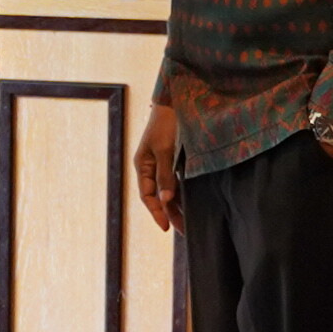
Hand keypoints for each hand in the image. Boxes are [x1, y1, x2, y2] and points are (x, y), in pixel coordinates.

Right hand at [133, 98, 182, 234]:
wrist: (178, 100)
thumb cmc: (167, 122)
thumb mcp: (165, 150)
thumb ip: (165, 175)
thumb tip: (165, 200)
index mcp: (142, 164)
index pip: (147, 195)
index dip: (156, 212)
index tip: (166, 228)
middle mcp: (151, 166)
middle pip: (158, 196)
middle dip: (169, 213)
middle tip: (183, 231)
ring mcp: (163, 162)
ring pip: (168, 190)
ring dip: (176, 206)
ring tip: (187, 223)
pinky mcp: (175, 158)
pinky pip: (177, 181)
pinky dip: (182, 193)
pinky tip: (190, 203)